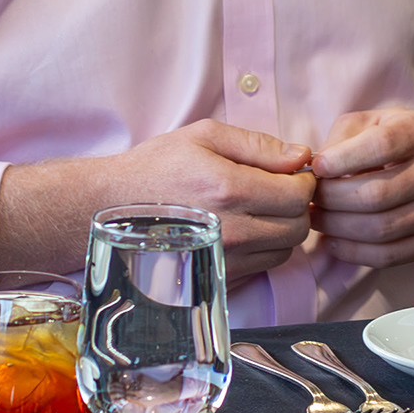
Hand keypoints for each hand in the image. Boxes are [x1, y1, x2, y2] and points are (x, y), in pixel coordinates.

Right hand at [0, 119, 313, 280]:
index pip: (297, 194)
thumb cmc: (157, 167)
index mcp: (229, 188)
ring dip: (284, 228)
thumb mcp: (204, 136)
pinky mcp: (217, 276)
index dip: (303, 180)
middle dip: (297, 205)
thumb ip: (258, 144)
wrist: (110, 208)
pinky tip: (245, 229)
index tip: (291, 172)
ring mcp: (224, 258)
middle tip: (279, 189)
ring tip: (260, 209)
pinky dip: (265, 248)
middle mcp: (231, 229)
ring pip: (285, 249)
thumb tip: (301, 155)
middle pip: (298, 226)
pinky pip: (264, 266)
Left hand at [311, 107, 413, 269]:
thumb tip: (317, 170)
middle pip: (377, 194)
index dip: (343, 159)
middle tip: (309, 198)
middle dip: (332, 199)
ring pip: (380, 229)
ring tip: (316, 217)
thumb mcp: (365, 123)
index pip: (382, 145)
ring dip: (337, 227)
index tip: (317, 167)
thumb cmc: (387, 141)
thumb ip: (340, 139)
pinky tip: (332, 239)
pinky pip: (388, 255)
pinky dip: (352, 252)